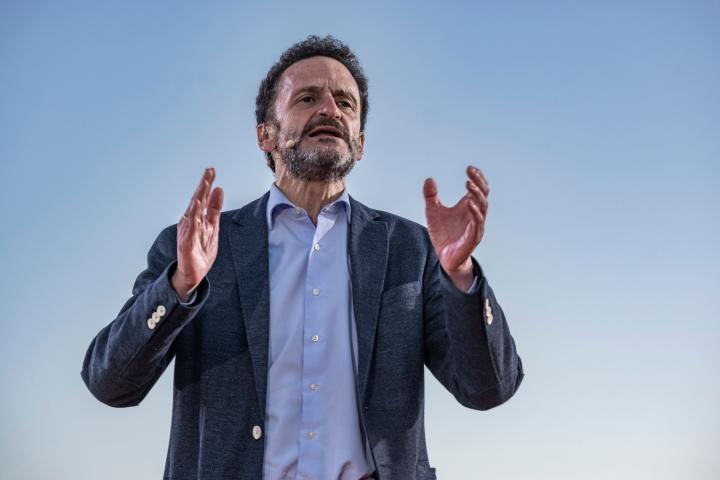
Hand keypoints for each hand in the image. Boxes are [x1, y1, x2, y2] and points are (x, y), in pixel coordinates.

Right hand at [171, 168, 223, 301]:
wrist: (193, 273)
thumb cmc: (201, 249)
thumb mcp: (212, 227)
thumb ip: (214, 209)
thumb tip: (219, 189)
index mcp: (197, 217)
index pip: (202, 197)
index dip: (206, 184)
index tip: (212, 170)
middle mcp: (189, 222)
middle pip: (196, 201)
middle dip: (202, 186)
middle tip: (209, 172)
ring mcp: (186, 232)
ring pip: (192, 213)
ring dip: (197, 199)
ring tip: (203, 187)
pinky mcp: (186, 244)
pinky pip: (189, 230)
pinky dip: (192, 220)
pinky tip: (196, 210)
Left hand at [423, 166, 488, 290]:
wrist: (443, 257)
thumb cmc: (442, 234)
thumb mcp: (432, 211)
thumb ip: (430, 196)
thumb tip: (429, 179)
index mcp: (468, 206)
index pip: (478, 188)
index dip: (477, 177)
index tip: (470, 168)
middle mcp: (475, 214)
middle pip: (483, 194)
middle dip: (478, 182)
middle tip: (471, 172)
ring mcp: (476, 225)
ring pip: (483, 207)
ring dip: (477, 195)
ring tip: (468, 184)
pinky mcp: (473, 237)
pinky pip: (477, 223)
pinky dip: (475, 212)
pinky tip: (468, 202)